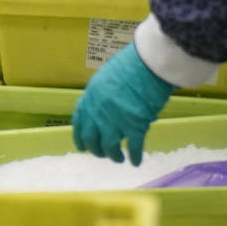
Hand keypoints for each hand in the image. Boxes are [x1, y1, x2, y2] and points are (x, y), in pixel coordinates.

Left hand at [72, 43, 175, 164]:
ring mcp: (115, 120)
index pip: (79, 122)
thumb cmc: (130, 65)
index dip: (80, 137)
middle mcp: (98, 111)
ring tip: (119, 158)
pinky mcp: (135, 127)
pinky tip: (136, 162)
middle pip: (92, 139)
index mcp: (90, 96)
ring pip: (109, 147)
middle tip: (103, 154)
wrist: (147, 64)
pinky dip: (134, 157)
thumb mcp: (106, 78)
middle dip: (96, 150)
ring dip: (114, 156)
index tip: (82, 147)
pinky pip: (133, 148)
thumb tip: (104, 110)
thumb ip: (101, 96)